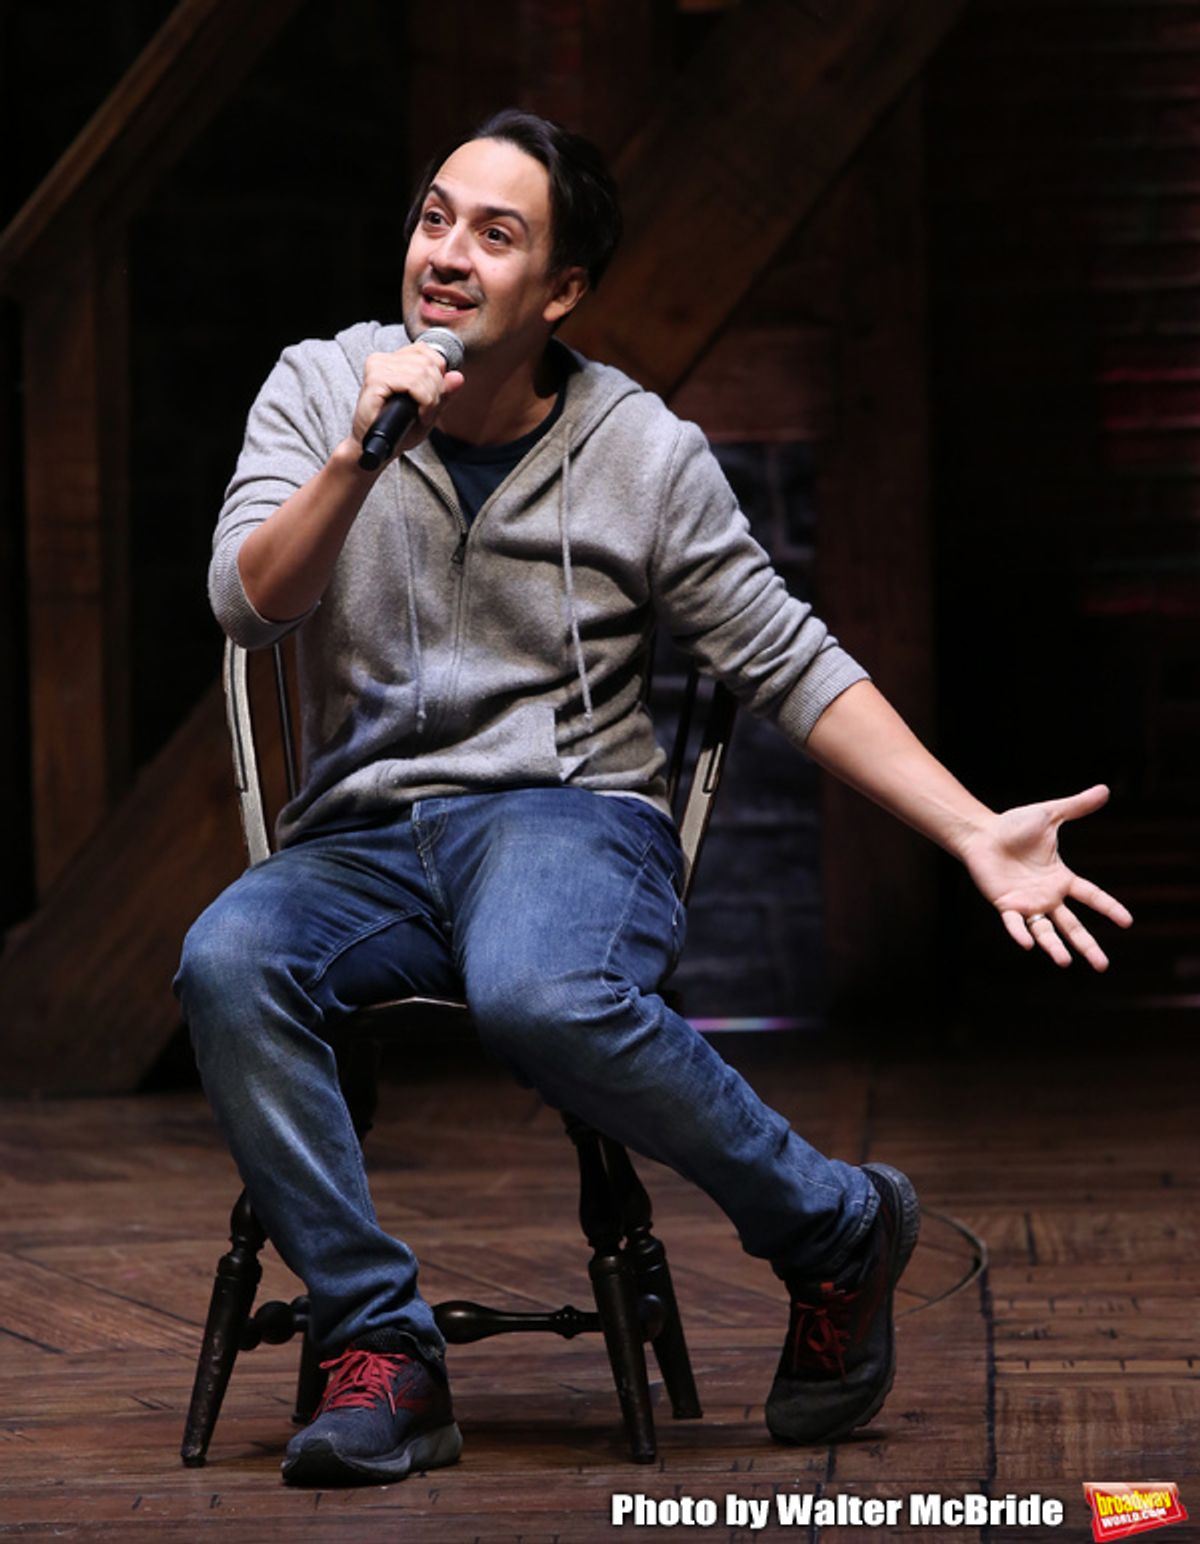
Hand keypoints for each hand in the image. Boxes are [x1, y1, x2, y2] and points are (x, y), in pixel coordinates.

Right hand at [351, 342, 464, 459]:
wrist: (379, 450)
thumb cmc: (399, 431)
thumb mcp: (428, 411)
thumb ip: (444, 393)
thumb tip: (458, 376)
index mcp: (393, 361)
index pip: (426, 351)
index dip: (438, 374)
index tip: (434, 398)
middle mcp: (383, 360)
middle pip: (428, 361)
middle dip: (437, 390)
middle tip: (429, 411)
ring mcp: (377, 368)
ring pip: (422, 372)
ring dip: (430, 399)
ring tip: (423, 416)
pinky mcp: (375, 381)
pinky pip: (412, 383)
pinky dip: (424, 401)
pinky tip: (420, 415)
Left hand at [958, 784, 1132, 969]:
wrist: (981, 833)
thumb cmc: (1013, 825)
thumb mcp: (1050, 816)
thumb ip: (1076, 806)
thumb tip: (1105, 790)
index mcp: (1061, 879)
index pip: (1091, 896)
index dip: (1109, 908)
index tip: (1128, 921)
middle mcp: (1047, 896)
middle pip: (1072, 926)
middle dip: (1087, 945)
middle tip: (1102, 966)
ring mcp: (1026, 903)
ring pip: (1044, 931)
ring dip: (1054, 948)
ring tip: (1065, 963)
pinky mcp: (1005, 904)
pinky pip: (1014, 923)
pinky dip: (1019, 933)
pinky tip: (1027, 945)